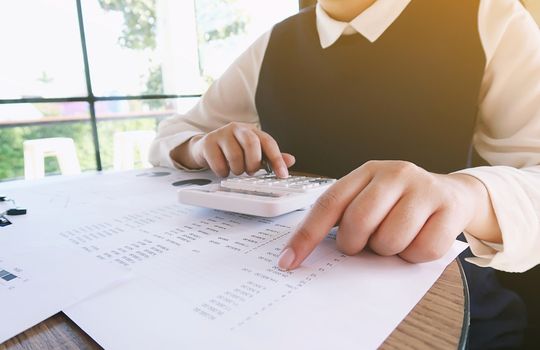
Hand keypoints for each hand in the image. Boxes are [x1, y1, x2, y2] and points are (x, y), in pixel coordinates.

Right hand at [171, 122, 294, 177]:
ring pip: (235, 156)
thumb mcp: (254, 153)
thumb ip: (271, 157)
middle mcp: (237, 129)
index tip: (282, 175)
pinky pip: (219, 163)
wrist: (206, 147)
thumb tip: (290, 160)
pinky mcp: (208, 143)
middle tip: (251, 171)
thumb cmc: (233, 149)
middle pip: (251, 144)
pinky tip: (223, 169)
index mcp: (252, 131)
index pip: (268, 142)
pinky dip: (223, 172)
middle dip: (253, 163)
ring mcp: (221, 134)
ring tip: (236, 169)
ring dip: (238, 170)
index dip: (277, 159)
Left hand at [277, 160, 494, 269]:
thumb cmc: (400, 202)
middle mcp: (394, 174)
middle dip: (354, 244)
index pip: (329, 203)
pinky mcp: (448, 209)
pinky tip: (419, 239)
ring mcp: (423, 189)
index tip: (288, 261)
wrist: (453, 193)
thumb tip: (303, 252)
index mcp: (367, 171)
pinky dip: (414, 255)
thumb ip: (343, 216)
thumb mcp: (370, 198)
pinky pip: (421, 250)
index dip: (307, 235)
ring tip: (396, 237)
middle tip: (364, 244)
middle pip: (357, 222)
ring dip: (387, 250)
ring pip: (389, 240)